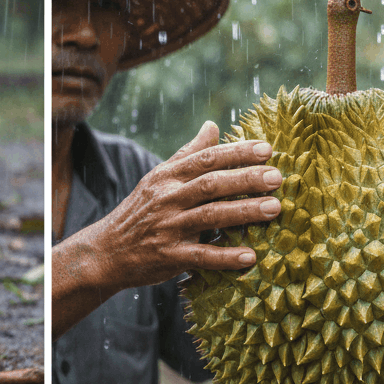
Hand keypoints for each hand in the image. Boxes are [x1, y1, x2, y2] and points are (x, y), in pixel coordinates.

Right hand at [52, 121, 281, 337]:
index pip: (205, 159)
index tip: (267, 149)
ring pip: (210, 216)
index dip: (236, 153)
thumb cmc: (140, 211)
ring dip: (244, 212)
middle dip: (246, 179)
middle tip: (277, 178)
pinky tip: (250, 258)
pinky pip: (201, 256)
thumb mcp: (158, 178)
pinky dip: (225, 257)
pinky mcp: (168, 256)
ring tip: (275, 209)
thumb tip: (212, 125)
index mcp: (167, 176)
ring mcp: (167, 227)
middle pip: (211, 184)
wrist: (106, 251)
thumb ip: (188, 154)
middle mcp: (167, 198)